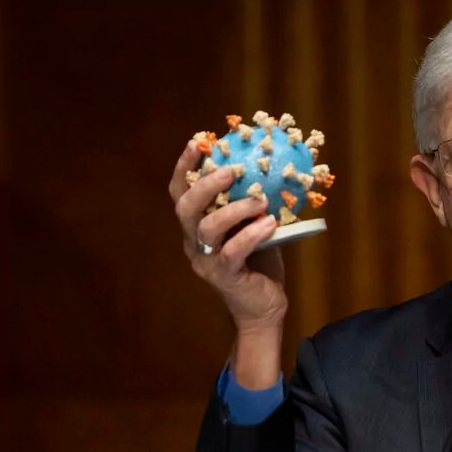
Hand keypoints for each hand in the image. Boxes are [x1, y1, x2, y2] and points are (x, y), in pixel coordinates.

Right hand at [169, 141, 287, 386]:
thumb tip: (271, 170)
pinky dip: (252, 234)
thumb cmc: (260, 264)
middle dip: (205, 184)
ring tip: (260, 199)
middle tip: (231, 170)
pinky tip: (270, 223)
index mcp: (196, 226)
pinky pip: (233, 250)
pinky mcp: (223, 275)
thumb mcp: (254, 227)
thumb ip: (252, 205)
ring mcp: (206, 260)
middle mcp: (194, 242)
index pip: (180, 192)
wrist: (263, 308)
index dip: (185, 167)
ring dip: (235, 209)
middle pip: (186, 207)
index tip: (199, 142)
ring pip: (207, 228)